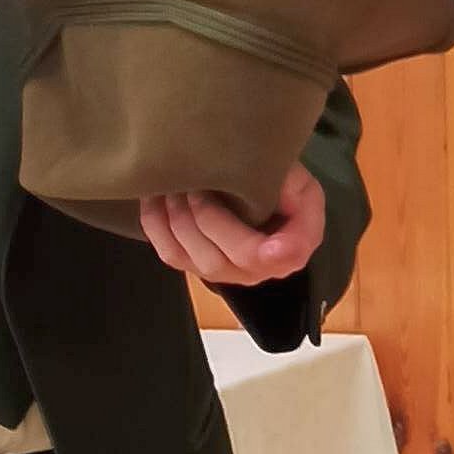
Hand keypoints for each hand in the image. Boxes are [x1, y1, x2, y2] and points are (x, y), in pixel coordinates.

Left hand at [140, 162, 327, 289]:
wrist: (253, 187)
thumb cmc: (278, 183)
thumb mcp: (298, 181)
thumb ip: (295, 193)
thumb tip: (279, 212)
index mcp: (288, 249)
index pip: (282, 260)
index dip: (271, 255)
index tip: (269, 246)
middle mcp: (255, 270)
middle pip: (225, 260)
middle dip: (208, 221)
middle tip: (198, 188)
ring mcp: (222, 271)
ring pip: (194, 259)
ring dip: (180, 221)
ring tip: (177, 188)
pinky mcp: (193, 264)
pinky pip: (171, 254)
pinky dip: (157, 225)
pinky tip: (155, 198)